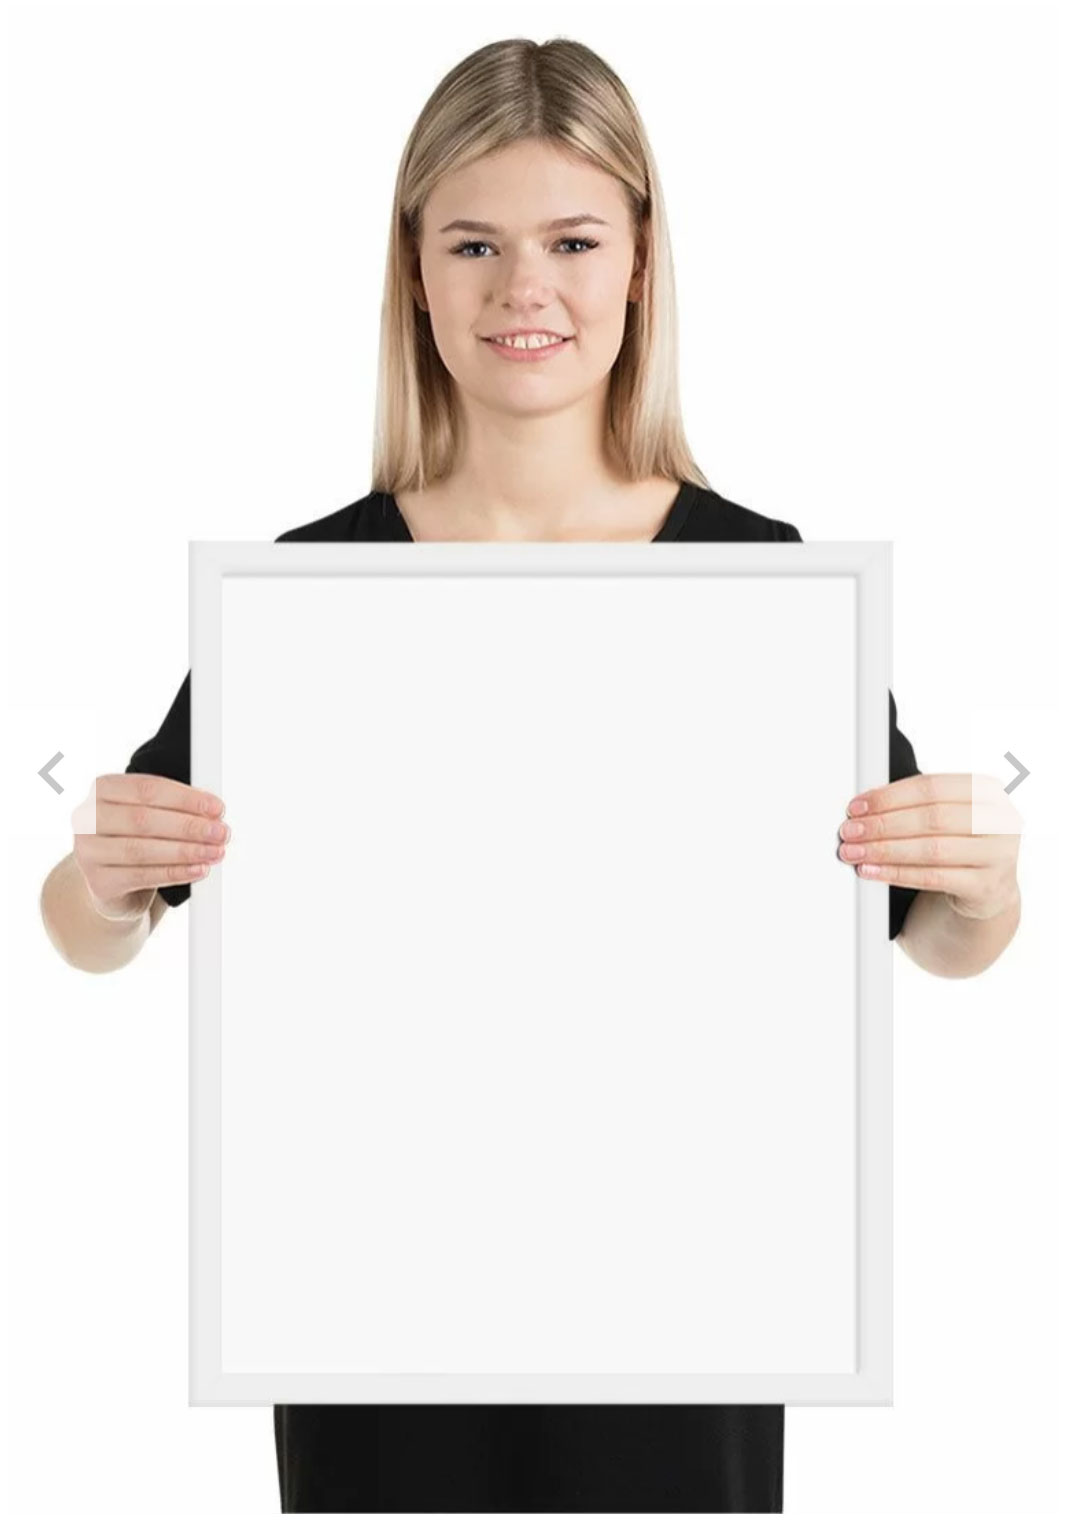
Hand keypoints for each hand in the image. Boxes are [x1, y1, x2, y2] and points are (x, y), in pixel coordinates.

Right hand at [72, 773, 229, 919]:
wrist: (112, 882)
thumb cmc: (135, 839)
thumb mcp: (151, 815)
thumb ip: (176, 808)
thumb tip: (213, 813)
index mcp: (103, 789)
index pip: (147, 789)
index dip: (185, 798)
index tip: (216, 808)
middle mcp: (87, 818)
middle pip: (143, 820)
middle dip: (189, 826)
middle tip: (220, 832)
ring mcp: (88, 851)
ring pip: (142, 850)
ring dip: (186, 851)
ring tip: (214, 852)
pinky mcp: (99, 882)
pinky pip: (143, 876)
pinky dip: (175, 873)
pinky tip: (198, 870)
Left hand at [837, 772, 1022, 920]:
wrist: (988, 889)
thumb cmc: (959, 844)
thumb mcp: (947, 817)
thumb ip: (915, 806)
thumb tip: (862, 808)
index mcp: (986, 791)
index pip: (932, 787)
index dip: (890, 796)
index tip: (857, 806)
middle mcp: (998, 821)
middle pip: (932, 818)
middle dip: (883, 824)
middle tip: (850, 831)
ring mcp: (998, 856)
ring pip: (932, 849)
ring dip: (885, 850)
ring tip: (854, 853)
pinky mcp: (986, 887)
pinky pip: (933, 878)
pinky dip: (897, 874)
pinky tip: (872, 872)